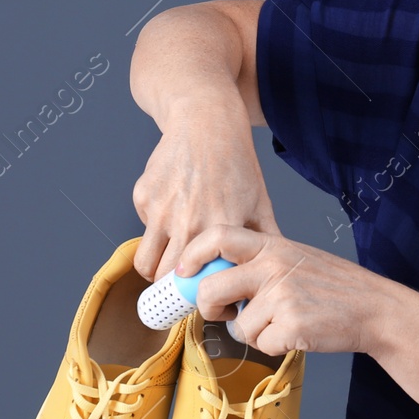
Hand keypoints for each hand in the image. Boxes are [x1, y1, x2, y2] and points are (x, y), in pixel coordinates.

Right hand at [133, 103, 279, 282]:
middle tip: (184, 283)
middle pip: (168, 280)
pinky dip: (153, 231)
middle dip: (174, 287)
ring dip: (156, 269)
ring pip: (146, 264)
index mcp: (220, 228)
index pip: (203, 283)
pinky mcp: (143, 197)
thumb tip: (276, 271)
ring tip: (171, 264)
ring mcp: (161, 210)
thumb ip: (267, 239)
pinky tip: (171, 216)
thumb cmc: (235, 161)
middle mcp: (187, 222)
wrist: (206, 121)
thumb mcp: (260, 200)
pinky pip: (143, 230)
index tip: (205, 296)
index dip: (202, 296)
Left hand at [176, 225, 410, 356]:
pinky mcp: (290, 325)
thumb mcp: (295, 258)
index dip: (193, 254)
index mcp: (273, 245)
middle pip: (212, 288)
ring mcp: (282, 296)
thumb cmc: (334, 287)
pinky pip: (261, 344)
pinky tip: (296, 333)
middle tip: (224, 313)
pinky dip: (275, 346)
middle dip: (210, 307)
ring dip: (255, 332)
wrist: (373, 308)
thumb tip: (212, 280)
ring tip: (283, 322)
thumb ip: (258, 263)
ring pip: (238, 326)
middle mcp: (273, 266)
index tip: (183, 271)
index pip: (218, 236)